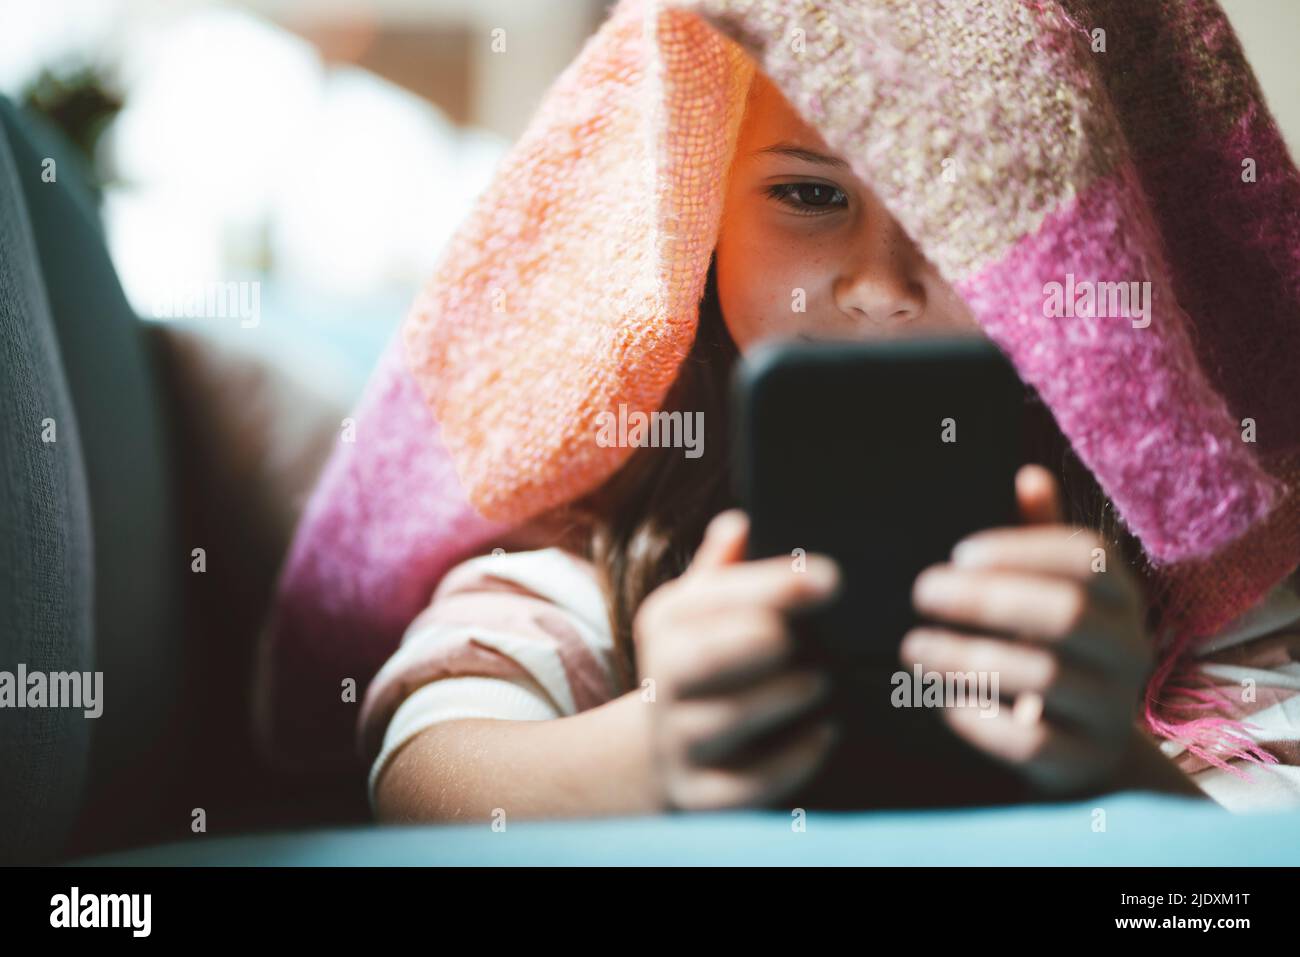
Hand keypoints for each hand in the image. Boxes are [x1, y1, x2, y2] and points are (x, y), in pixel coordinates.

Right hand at [634, 510, 840, 810]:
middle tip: (800, 637)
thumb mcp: (702, 610)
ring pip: (721, 723)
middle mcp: (663, 681)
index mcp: (667, 623)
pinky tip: (827, 734)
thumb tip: (741, 521)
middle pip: (698, 661)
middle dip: (751, 643)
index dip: (772, 586)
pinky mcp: (700, 795)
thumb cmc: (703, 662)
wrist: (660, 751)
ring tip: (821, 682)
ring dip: (777, 700)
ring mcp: (678, 742)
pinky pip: (743, 786)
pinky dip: (790, 761)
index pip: (711, 598)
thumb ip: (724, 568)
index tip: (830, 578)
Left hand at [900, 464, 1152, 796]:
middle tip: (922, 592)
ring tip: (912, 646)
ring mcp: (1110, 709)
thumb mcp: (1056, 593)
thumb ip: (1041, 538)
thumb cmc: (1056, 650)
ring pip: (1043, 677)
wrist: (1088, 751)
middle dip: (987, 600)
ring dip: (967, 657)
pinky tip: (943, 701)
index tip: (959, 552)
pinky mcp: (1082, 761)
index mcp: (1121, 597)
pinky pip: (1032, 742)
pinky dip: (981, 720)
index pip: (1087, 559)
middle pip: (1067, 613)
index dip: (1022, 549)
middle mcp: (1127, 649)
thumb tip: (1027, 474)